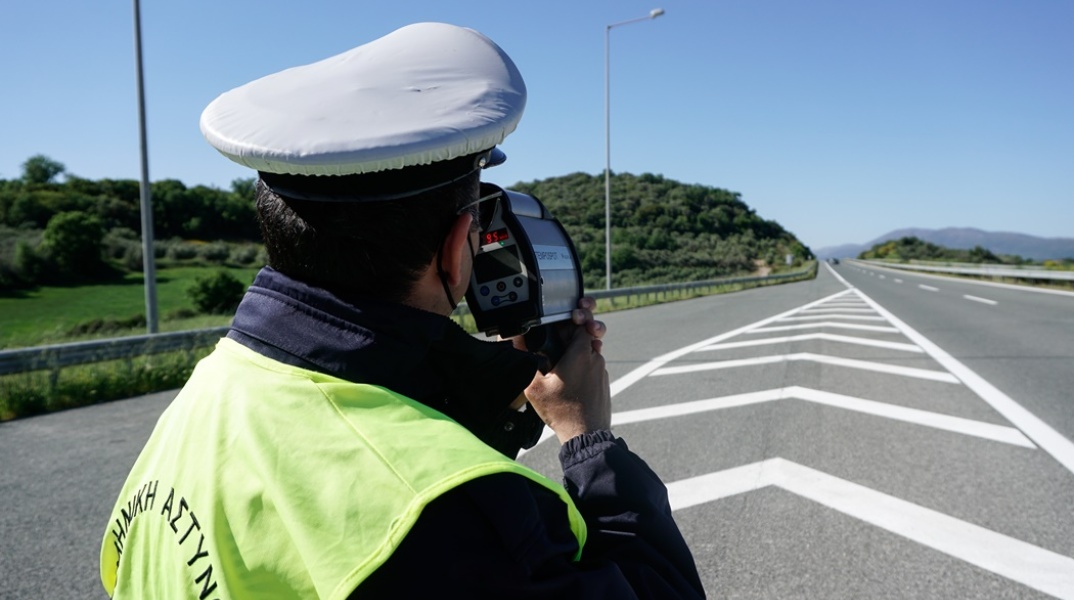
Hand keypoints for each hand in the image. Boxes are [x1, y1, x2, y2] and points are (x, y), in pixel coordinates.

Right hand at [520, 297, 610, 443]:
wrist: (586, 435)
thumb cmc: (563, 411)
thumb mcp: (535, 385)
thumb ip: (526, 358)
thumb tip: (516, 339)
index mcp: (580, 353)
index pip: (581, 322)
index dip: (571, 318)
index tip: (563, 320)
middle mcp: (595, 358)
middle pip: (586, 334)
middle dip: (573, 333)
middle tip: (560, 339)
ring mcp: (602, 371)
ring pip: (590, 351)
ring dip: (577, 351)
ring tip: (562, 361)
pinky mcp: (603, 382)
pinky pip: (593, 366)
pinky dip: (583, 366)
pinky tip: (570, 377)